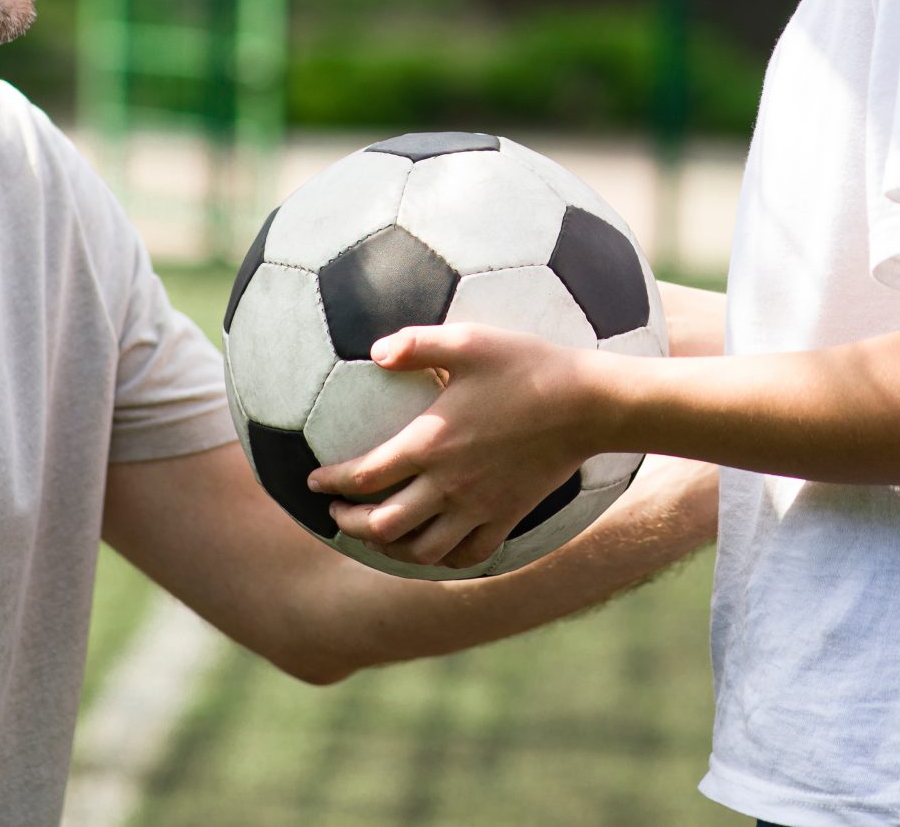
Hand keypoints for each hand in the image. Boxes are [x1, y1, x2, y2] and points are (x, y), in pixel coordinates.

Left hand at [310, 324, 604, 569]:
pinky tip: (432, 546)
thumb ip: (418, 344)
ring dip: (388, 547)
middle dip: (349, 524)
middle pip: (383, 525)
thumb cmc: (526, 365)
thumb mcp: (469, 340)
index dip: (330, 484)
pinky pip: (467, 554)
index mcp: (430, 442)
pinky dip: (441, 559)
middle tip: (336, 514)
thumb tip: (375, 350)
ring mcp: (479, 507)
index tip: (312, 482)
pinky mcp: (507, 517)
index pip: (364, 476)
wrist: (587, 404)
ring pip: (421, 550)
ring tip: (375, 535)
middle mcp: (448, 484)